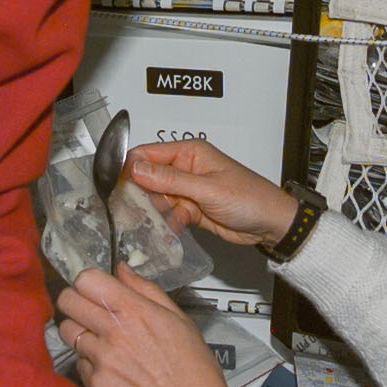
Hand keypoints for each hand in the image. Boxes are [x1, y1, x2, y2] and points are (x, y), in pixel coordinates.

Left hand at [57, 267, 242, 386]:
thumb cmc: (193, 367)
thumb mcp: (178, 318)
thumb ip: (145, 290)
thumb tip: (121, 270)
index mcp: (135, 311)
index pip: (86, 280)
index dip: (88, 281)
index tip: (95, 289)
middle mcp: (113, 332)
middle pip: (67, 301)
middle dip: (76, 301)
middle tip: (88, 310)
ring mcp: (101, 360)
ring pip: (67, 332)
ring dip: (79, 332)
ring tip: (100, 340)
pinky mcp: (96, 385)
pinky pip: (78, 363)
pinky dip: (89, 362)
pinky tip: (110, 366)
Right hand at [125, 138, 299, 248]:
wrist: (271, 225)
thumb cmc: (251, 198)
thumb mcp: (208, 189)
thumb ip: (171, 180)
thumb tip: (137, 168)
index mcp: (190, 152)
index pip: (148, 154)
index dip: (129, 168)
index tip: (115, 185)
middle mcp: (185, 168)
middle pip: (147, 178)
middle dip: (137, 194)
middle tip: (127, 210)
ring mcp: (187, 190)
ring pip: (155, 199)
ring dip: (151, 213)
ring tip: (143, 225)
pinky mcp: (190, 209)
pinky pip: (168, 216)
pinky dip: (165, 225)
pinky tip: (164, 233)